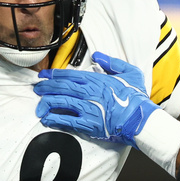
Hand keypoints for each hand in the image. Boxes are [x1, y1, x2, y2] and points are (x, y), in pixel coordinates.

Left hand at [35, 52, 159, 147]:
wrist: (141, 120)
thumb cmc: (137, 99)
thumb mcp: (130, 73)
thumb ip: (112, 63)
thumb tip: (98, 56)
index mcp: (98, 80)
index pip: (70, 75)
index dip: (54, 75)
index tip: (45, 76)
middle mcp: (90, 93)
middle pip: (61, 87)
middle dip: (46, 87)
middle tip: (37, 89)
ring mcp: (88, 109)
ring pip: (61, 102)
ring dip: (47, 103)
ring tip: (39, 105)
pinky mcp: (89, 124)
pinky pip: (67, 121)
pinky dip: (55, 119)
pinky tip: (47, 119)